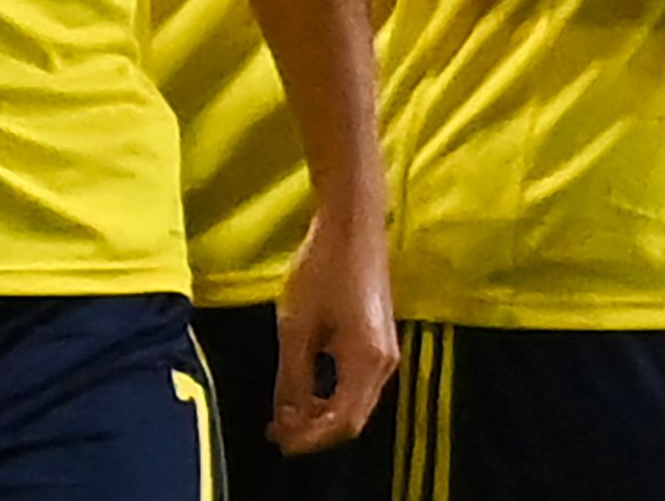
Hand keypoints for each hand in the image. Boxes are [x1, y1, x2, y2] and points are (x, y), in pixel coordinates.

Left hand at [269, 205, 398, 452]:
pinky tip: (308, 387)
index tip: (277, 440)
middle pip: (352, 419)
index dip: (308, 439)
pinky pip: (358, 384)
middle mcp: (385, 363)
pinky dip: (333, 394)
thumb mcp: (297, 327)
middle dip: (314, 430)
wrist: (352, 224)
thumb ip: (293, 379)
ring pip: (356, 403)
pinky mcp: (381, 340)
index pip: (342, 423)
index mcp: (367, 362)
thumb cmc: (322, 269)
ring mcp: (387, 351)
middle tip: (277, 429)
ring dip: (322, 413)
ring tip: (286, 412)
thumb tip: (287, 418)